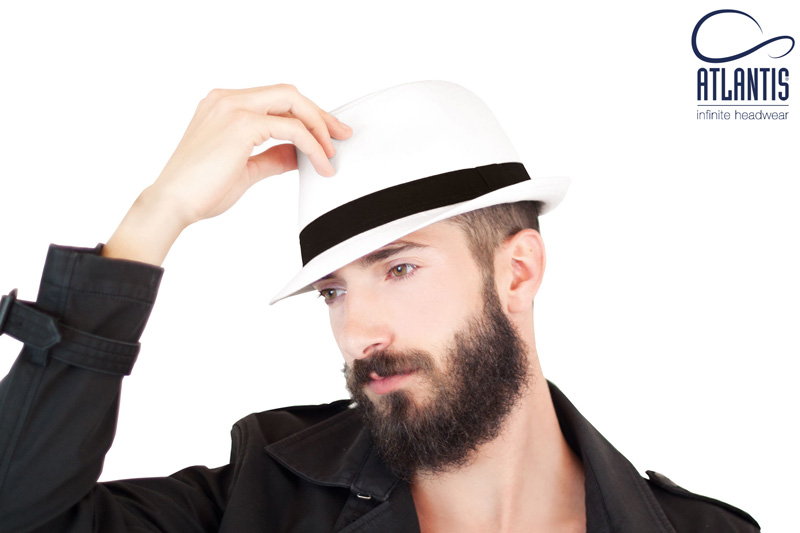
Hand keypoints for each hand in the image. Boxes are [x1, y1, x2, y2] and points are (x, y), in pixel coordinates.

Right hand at [103, 84, 351, 264]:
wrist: (172, 203)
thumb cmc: (198, 190)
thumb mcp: (245, 170)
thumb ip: (272, 157)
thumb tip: (300, 155)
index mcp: (224, 104)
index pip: (276, 99)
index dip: (306, 114)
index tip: (327, 133)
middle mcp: (227, 99)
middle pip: (289, 93)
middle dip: (319, 115)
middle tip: (340, 136)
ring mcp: (233, 107)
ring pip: (293, 102)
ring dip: (319, 128)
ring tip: (332, 154)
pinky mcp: (242, 124)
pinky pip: (291, 128)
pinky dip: (311, 145)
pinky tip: (319, 163)